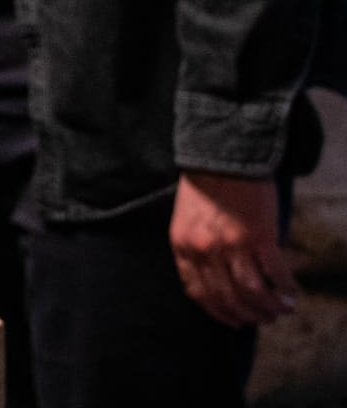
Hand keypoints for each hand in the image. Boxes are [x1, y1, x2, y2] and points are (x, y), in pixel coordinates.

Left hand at [171, 171, 296, 327]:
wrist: (221, 154)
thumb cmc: (204, 185)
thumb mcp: (185, 219)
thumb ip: (195, 248)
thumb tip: (217, 279)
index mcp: (182, 245)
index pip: (197, 292)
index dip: (218, 312)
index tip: (233, 320)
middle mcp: (204, 250)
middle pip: (227, 298)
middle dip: (248, 315)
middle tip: (263, 319)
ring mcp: (231, 245)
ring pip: (252, 292)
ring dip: (269, 307)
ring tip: (280, 310)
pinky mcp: (258, 237)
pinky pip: (274, 274)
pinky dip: (285, 288)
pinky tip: (291, 292)